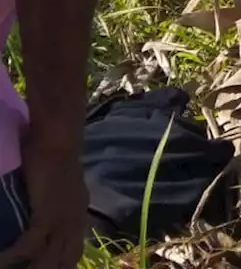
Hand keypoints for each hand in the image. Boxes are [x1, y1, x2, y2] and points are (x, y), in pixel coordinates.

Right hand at [0, 141, 88, 267]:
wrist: (58, 139)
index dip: (63, 267)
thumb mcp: (60, 188)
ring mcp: (63, 220)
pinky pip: (30, 246)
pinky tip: (3, 261)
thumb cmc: (55, 158)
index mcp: (78, 218)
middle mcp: (74, 223)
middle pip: (64, 262)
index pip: (74, 254)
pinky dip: (14, 257)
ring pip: (48, 260)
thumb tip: (41, 218)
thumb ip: (54, 205)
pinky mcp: (47, 215)